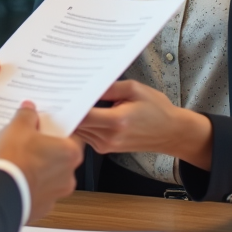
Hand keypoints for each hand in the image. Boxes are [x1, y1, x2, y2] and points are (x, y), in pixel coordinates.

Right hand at [0, 102, 83, 221]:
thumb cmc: (14, 160)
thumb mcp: (18, 127)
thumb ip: (27, 115)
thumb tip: (29, 110)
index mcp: (70, 152)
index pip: (71, 136)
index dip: (56, 131)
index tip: (44, 128)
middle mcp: (68, 175)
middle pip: (61, 158)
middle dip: (46, 151)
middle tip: (28, 144)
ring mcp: (56, 195)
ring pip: (50, 177)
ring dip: (38, 171)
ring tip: (19, 163)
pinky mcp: (41, 208)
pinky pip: (38, 193)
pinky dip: (30, 187)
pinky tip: (16, 179)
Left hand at [74, 80, 213, 169]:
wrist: (171, 133)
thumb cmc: (157, 109)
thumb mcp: (135, 89)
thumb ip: (108, 87)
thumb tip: (87, 83)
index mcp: (117, 122)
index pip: (83, 115)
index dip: (70, 104)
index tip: (61, 91)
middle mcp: (109, 137)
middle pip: (77, 124)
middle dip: (68, 109)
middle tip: (59, 91)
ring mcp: (106, 145)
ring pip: (79, 131)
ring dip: (73, 117)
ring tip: (68, 99)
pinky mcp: (105, 148)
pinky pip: (86, 135)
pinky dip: (82, 123)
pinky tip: (82, 110)